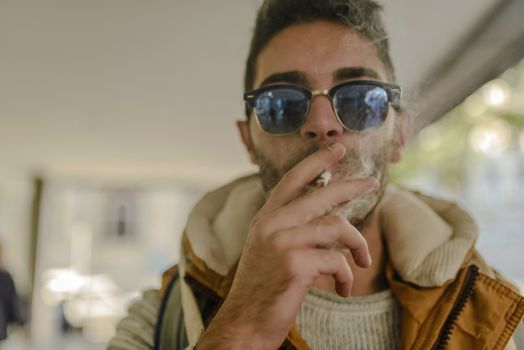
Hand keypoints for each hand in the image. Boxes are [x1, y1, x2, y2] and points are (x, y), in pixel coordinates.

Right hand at [197, 143, 377, 349]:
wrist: (244, 323)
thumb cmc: (262, 288)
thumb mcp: (269, 250)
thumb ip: (290, 229)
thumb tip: (327, 217)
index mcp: (265, 219)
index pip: (292, 180)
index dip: (315, 161)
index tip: (337, 149)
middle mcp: (271, 225)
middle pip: (320, 195)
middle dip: (350, 186)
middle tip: (371, 182)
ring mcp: (282, 243)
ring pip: (335, 226)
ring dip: (357, 244)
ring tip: (363, 260)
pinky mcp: (294, 265)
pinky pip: (337, 261)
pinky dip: (346, 275)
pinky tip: (343, 288)